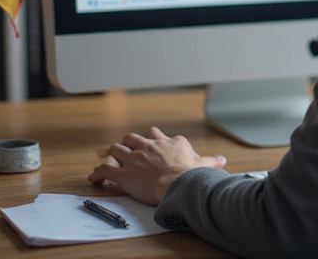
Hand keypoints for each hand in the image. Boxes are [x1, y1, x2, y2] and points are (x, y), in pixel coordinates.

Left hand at [87, 126, 226, 204]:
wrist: (177, 183)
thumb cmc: (190, 174)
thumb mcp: (204, 164)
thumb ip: (211, 160)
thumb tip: (222, 159)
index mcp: (167, 142)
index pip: (156, 134)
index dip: (152, 138)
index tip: (151, 142)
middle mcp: (149, 146)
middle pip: (133, 138)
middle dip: (129, 143)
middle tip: (128, 149)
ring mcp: (135, 158)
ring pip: (117, 149)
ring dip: (113, 154)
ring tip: (110, 159)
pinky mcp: (124, 173)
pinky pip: (106, 170)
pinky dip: (98, 174)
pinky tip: (94, 177)